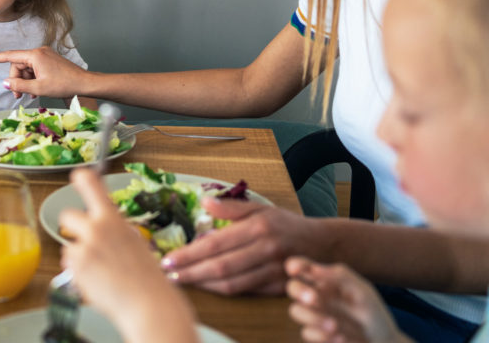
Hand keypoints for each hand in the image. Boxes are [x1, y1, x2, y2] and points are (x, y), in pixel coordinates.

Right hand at [0, 45, 88, 98]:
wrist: (84, 83)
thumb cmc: (64, 84)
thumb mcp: (38, 88)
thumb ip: (19, 85)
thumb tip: (5, 82)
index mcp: (35, 55)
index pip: (10, 56)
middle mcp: (39, 52)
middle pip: (18, 65)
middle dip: (16, 80)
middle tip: (18, 96)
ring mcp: (45, 56)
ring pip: (26, 68)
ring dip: (25, 82)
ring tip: (29, 95)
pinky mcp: (49, 61)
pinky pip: (35, 69)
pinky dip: (32, 79)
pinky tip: (35, 90)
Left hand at [60, 169, 196, 341]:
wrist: (147, 303)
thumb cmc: (146, 277)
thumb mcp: (133, 241)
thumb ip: (113, 229)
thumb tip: (100, 225)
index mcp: (112, 219)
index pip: (90, 184)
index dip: (81, 177)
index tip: (78, 175)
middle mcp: (95, 229)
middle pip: (67, 214)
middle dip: (73, 227)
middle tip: (87, 241)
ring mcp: (83, 249)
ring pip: (68, 245)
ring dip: (78, 255)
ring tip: (100, 270)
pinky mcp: (75, 269)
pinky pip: (68, 265)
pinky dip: (78, 273)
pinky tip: (96, 280)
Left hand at [161, 198, 325, 295]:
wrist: (325, 244)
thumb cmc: (287, 225)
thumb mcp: (262, 208)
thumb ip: (232, 208)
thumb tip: (204, 202)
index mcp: (259, 227)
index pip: (216, 243)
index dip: (190, 253)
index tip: (169, 259)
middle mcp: (266, 249)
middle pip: (221, 266)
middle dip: (191, 272)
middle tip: (168, 275)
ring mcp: (273, 271)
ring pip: (232, 284)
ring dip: (204, 285)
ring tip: (182, 281)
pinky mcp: (278, 287)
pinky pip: (246, 292)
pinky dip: (224, 291)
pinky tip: (207, 287)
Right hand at [285, 257, 408, 342]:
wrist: (382, 342)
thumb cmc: (373, 312)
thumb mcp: (362, 291)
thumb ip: (340, 276)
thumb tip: (312, 268)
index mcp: (325, 280)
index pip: (303, 267)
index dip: (295, 265)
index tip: (295, 269)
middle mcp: (316, 296)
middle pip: (293, 288)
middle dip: (299, 291)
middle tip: (313, 299)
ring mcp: (314, 315)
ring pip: (296, 311)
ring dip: (312, 317)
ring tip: (334, 326)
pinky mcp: (316, 335)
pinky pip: (307, 333)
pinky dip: (322, 336)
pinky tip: (341, 338)